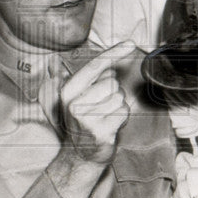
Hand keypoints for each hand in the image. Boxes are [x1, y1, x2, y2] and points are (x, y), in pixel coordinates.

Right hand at [56, 41, 136, 163]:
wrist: (80, 154)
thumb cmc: (85, 120)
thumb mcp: (81, 97)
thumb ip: (94, 79)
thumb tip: (113, 64)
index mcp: (68, 91)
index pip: (94, 66)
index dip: (113, 52)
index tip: (130, 43)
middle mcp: (74, 104)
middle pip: (111, 83)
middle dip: (113, 92)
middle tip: (102, 106)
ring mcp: (87, 120)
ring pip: (119, 98)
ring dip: (118, 105)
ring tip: (105, 116)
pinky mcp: (101, 132)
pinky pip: (123, 112)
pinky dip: (122, 117)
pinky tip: (110, 125)